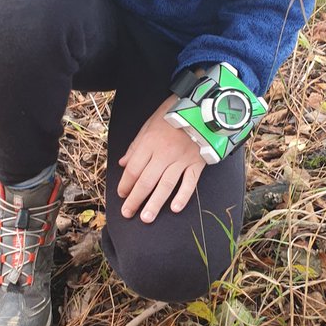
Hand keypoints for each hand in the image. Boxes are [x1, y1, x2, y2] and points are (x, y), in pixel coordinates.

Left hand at [118, 96, 205, 222]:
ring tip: (146, 218)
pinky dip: (183, 196)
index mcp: (150, 142)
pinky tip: (175, 209)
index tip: (121, 194)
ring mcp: (182, 159)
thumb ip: (136, 145)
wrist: (203, 107)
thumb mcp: (149, 124)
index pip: (134, 168)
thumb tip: (123, 164)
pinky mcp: (197, 163)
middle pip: (147, 180)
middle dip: (135, 199)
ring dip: (155, 203)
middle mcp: (164, 153)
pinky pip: (190, 182)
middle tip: (128, 213)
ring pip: (166, 185)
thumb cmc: (174, 114)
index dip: (126, 183)